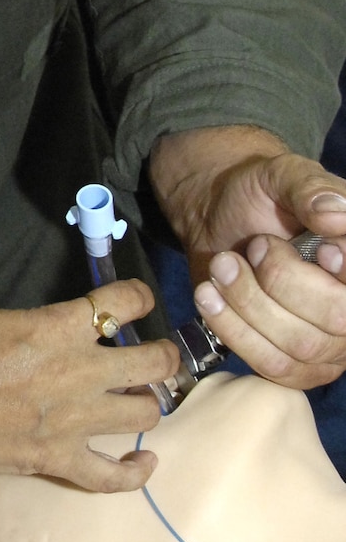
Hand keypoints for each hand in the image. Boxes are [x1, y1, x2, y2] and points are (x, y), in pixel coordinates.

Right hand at [0, 281, 178, 491]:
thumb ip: (44, 324)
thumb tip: (66, 332)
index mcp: (60, 327)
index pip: (123, 302)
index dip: (140, 297)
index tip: (140, 300)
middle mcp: (80, 371)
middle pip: (153, 362)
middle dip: (163, 356)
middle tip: (156, 356)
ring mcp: (75, 420)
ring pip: (146, 413)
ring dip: (149, 403)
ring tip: (141, 399)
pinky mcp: (60, 458)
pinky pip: (114, 475)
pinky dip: (136, 471)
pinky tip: (145, 462)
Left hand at [151, 124, 345, 389]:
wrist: (221, 220)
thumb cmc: (259, 195)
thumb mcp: (281, 174)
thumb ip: (309, 189)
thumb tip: (336, 214)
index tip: (323, 252)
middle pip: (336, 319)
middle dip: (281, 281)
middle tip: (250, 248)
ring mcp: (331, 343)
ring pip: (299, 347)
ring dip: (249, 304)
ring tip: (221, 266)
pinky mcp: (296, 365)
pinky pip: (273, 367)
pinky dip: (235, 332)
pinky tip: (209, 296)